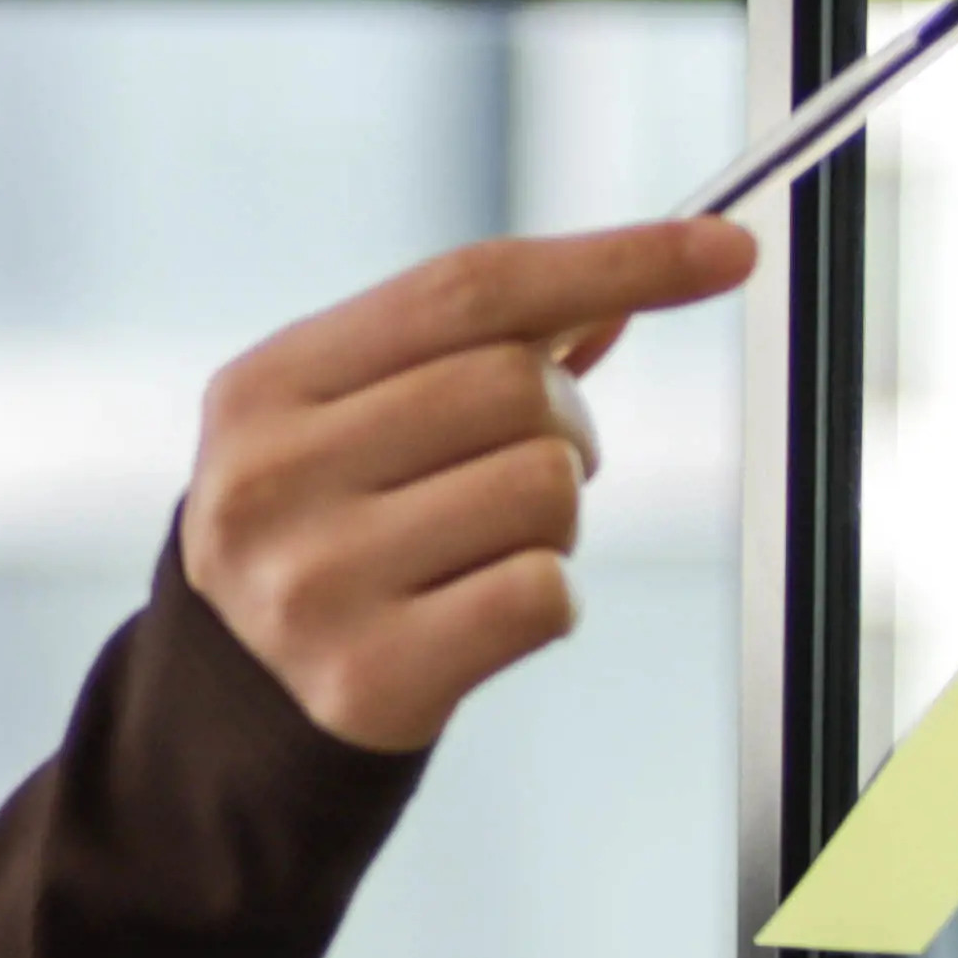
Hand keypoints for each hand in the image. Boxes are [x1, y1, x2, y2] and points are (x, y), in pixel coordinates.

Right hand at [178, 221, 757, 752]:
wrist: (232, 709)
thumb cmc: (324, 535)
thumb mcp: (350, 423)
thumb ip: (469, 349)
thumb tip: (625, 288)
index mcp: (265, 386)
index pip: (466, 287)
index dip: (612, 258)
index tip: (725, 248)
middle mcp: (275, 476)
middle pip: (518, 384)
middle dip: (566, 422)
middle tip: (528, 467)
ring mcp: (315, 580)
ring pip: (544, 487)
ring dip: (555, 519)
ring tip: (485, 548)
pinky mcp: (367, 676)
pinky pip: (544, 592)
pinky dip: (546, 597)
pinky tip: (479, 614)